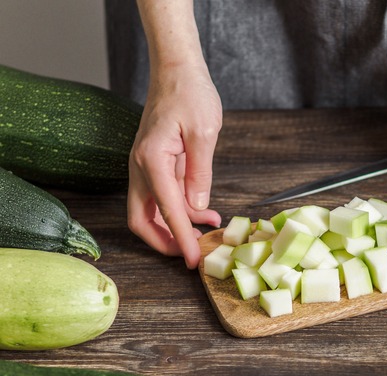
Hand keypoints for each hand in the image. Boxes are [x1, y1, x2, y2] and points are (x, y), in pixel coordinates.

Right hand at [130, 0, 221, 268]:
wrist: (176, 70)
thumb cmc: (190, 93)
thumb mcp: (204, 132)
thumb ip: (200, 172)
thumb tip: (197, 207)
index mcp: (152, 160)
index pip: (166, 210)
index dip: (182, 239)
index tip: (194, 260)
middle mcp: (140, 167)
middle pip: (142, 220)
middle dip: (166, 242)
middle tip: (194, 254)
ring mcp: (144, 167)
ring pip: (151, 211)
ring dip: (177, 226)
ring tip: (212, 227)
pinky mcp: (153, 166)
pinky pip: (161, 197)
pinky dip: (180, 210)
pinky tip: (205, 211)